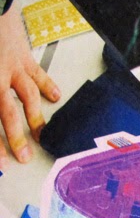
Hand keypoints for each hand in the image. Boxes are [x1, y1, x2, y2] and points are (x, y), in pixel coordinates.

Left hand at [0, 5, 60, 163]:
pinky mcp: (23, 55)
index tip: (2, 161)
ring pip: (27, 99)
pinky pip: (38, 75)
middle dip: (15, 138)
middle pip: (8, 115)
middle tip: (23, 157)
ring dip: (35, 118)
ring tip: (42, 135)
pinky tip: (56, 97)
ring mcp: (12, 67)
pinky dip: (48, 87)